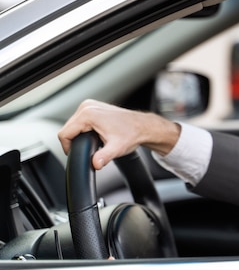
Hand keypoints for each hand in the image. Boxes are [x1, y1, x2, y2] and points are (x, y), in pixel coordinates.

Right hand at [58, 99, 180, 169]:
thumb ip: (104, 157)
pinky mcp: (93, 106)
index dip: (67, 148)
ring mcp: (90, 105)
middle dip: (74, 141)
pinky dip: (83, 129)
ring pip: (72, 124)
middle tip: (88, 150)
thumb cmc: (132, 134)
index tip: (76, 154)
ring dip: (78, 135)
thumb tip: (96, 164)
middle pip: (68, 129)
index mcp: (88, 114)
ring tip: (92, 142)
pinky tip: (94, 135)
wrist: (143, 126)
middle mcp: (87, 106)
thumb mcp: (116, 148)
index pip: (64, 133)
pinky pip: (79, 120)